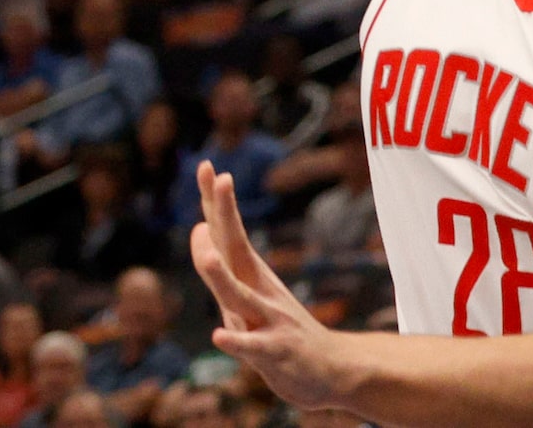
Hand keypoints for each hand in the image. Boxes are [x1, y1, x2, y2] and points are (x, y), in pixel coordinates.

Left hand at [189, 163, 356, 414]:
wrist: (334, 368)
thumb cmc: (281, 327)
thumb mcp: (249, 291)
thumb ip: (221, 261)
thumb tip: (198, 226)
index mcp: (249, 274)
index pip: (227, 230)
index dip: (215, 200)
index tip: (205, 165)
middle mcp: (258, 289)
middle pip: (235, 247)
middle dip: (225, 214)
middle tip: (219, 179)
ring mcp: (268, 320)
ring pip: (240, 297)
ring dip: (223, 278)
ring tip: (208, 259)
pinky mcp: (275, 352)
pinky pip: (253, 347)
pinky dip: (237, 341)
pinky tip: (219, 336)